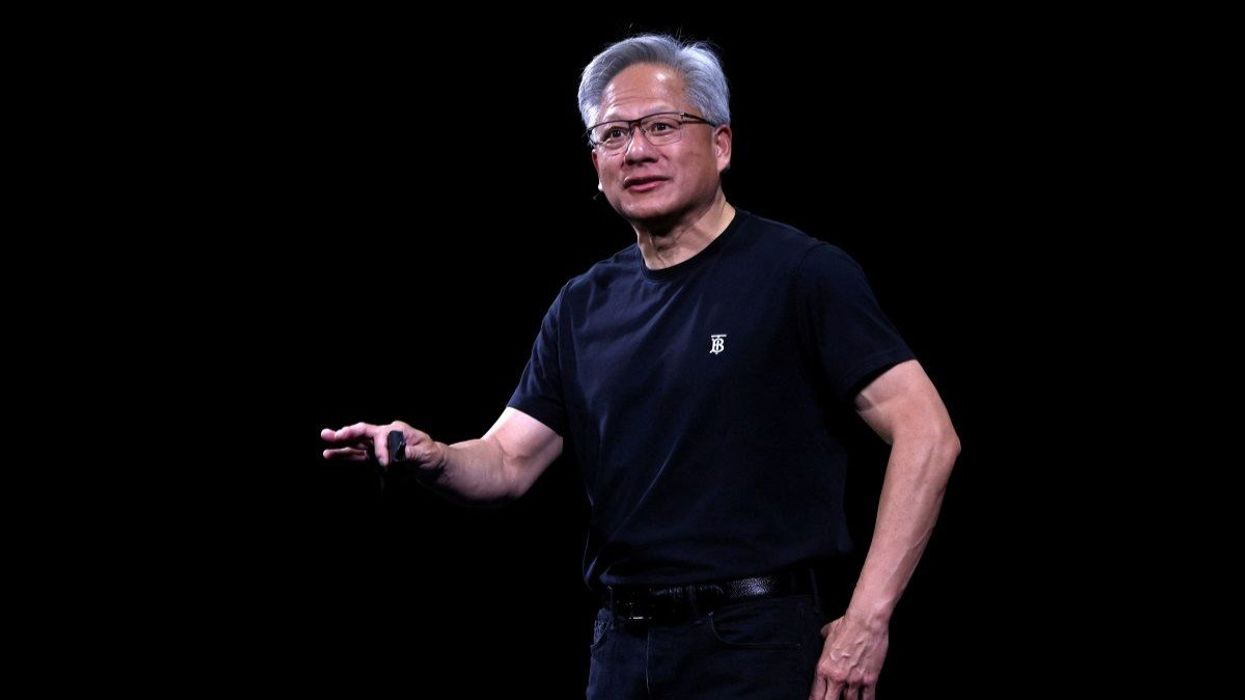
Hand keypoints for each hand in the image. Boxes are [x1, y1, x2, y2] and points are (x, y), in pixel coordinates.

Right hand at [320, 421, 444, 471]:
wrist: (431, 464)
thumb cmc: (431, 455)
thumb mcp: (425, 454)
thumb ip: (409, 454)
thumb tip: (397, 455)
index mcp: (398, 430)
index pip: (382, 435)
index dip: (381, 450)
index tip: (387, 465)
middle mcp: (384, 435)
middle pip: (363, 432)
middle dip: (348, 434)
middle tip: (333, 435)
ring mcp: (377, 446)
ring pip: (355, 444)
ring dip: (340, 444)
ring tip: (325, 444)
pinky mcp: (373, 458)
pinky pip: (356, 456)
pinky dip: (343, 456)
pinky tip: (328, 454)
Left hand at [809, 611, 888, 699]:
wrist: (866, 622)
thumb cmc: (847, 625)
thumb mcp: (828, 632)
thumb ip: (823, 639)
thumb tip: (823, 637)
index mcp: (824, 668)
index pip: (815, 694)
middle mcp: (837, 677)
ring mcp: (854, 680)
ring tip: (847, 699)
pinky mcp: (870, 679)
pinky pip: (868, 698)